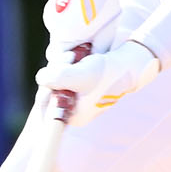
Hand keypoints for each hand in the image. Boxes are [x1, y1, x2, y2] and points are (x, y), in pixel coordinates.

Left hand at [35, 40, 158, 126]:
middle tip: (68, 60)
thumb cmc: (107, 73)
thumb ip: (55, 78)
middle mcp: (74, 107)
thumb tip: (41, 78)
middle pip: (50, 91)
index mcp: (74, 116)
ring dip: (61, 64)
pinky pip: (64, 72)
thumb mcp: (78, 76)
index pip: (47, 112)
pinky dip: (67, 62)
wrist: (129, 61)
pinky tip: (75, 55)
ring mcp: (77, 93)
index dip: (44, 95)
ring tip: (73, 56)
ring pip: (56, 79)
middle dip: (55, 73)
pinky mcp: (80, 80)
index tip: (48, 79)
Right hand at [43, 0, 128, 54]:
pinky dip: (70, 22)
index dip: (74, 63)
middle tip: (92, 42)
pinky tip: (84, 12)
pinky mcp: (51, 6)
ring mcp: (50, 15)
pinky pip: (60, 21)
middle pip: (60, 48)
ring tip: (92, 22)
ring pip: (60, 34)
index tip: (86, 57)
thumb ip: (96, 51)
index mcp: (63, 38)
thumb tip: (92, 61)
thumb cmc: (103, 1)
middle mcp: (52, 28)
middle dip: (74, 49)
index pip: (61, 62)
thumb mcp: (106, 32)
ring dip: (73, 35)